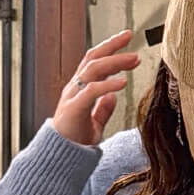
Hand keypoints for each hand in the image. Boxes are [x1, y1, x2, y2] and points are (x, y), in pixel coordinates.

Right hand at [53, 30, 140, 146]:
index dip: (110, 50)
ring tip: (133, 59)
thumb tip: (113, 96)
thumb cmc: (75, 141)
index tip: (128, 43)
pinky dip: (108, 85)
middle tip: (130, 37)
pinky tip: (122, 82)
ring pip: (93, 69)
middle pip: (93, 58)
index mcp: (80, 89)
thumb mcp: (94, 124)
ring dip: (115, 62)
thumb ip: (103, 109)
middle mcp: (75, 88)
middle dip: (112, 45)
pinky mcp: (74, 109)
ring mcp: (73, 96)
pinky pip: (91, 91)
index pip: (95, 62)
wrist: (60, 158)